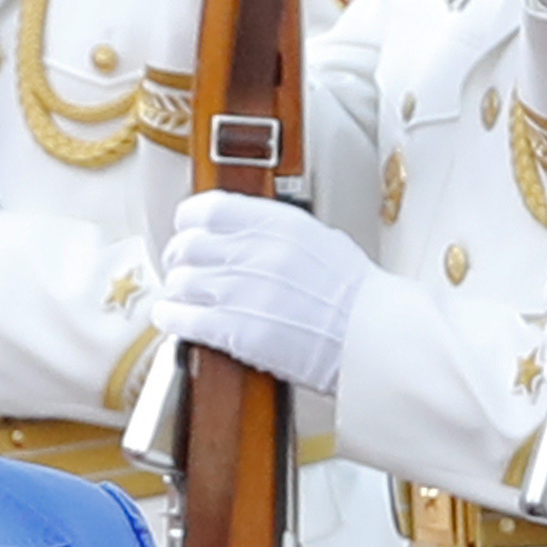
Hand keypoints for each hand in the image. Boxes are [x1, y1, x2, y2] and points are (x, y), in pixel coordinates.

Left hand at [151, 191, 375, 399]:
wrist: (376, 338)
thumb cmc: (355, 297)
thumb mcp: (319, 241)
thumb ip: (274, 231)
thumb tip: (236, 229)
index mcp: (279, 224)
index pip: (208, 208)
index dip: (189, 221)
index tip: (186, 231)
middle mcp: (256, 252)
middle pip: (187, 246)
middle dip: (179, 259)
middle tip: (180, 269)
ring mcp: (243, 291)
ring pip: (181, 282)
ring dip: (176, 291)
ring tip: (181, 299)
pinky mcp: (236, 330)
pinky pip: (182, 318)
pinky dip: (170, 317)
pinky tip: (172, 318)